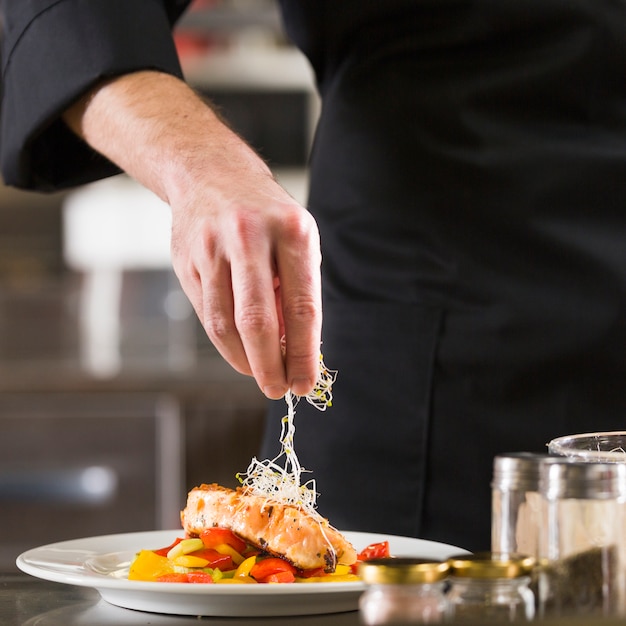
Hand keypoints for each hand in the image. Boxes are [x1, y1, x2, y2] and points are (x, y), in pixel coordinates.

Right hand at [169, 157, 321, 398]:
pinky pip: (206, 315)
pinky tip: (239, 351)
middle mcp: (250, 236)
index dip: (304, 353)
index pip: (302, 307)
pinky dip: (225, 342)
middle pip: (257, 321)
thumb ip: (295, 292)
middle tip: (278, 390)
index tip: (306, 383)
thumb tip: (291, 352)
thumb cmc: (267, 217)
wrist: (210, 174)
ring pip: (225, 324)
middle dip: (269, 366)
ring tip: (260, 375)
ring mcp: (212, 247)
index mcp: (292, 231)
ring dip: (244, 360)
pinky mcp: (185, 260)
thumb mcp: (295, 241)